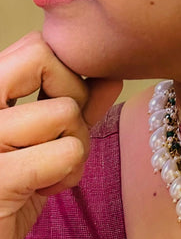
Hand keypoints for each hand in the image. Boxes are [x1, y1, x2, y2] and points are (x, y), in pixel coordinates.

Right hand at [0, 31, 122, 238]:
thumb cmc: (12, 190)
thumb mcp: (44, 140)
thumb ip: (73, 105)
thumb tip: (111, 75)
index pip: (38, 48)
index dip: (68, 77)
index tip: (67, 112)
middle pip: (46, 58)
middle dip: (72, 99)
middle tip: (60, 137)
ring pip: (66, 112)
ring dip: (75, 149)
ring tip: (48, 172)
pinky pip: (67, 152)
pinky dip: (68, 174)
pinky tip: (44, 190)